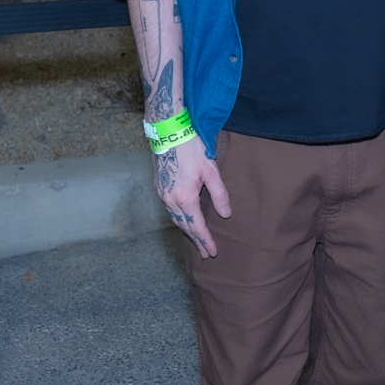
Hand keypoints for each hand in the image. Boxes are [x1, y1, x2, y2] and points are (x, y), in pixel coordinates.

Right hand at [154, 140, 231, 256]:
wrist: (168, 132)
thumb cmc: (191, 148)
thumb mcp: (210, 170)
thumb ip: (219, 194)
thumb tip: (226, 214)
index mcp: (184, 198)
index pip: (197, 226)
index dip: (205, 241)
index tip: (212, 252)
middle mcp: (170, 200)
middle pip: (184, 226)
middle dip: (195, 240)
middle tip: (205, 253)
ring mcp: (162, 193)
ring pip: (175, 219)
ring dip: (186, 230)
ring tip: (196, 240)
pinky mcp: (158, 186)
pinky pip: (169, 210)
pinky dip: (178, 219)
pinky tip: (183, 220)